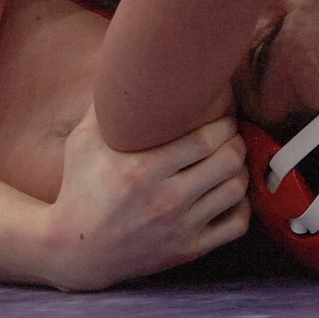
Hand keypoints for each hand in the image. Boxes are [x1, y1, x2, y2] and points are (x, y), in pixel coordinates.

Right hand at [45, 108, 249, 290]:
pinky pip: (235, 226)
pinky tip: (231, 193)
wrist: (75, 251)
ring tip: (233, 159)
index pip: (205, 140)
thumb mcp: (81, 142)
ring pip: (235, 191)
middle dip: (236, 141)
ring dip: (241, 170)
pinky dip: (242, 206)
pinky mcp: (188, 251)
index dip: (224, 124)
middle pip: (227, 162)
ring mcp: (180, 228)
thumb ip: (104, 106)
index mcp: (142, 169)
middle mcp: (166, 200)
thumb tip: (119, 66)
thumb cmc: (79, 188)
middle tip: (232, 133)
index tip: (224, 115)